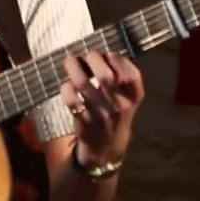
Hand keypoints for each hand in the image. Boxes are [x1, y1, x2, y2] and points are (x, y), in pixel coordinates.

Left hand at [59, 51, 144, 166]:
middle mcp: (119, 107)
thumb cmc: (116, 115)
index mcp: (134, 98)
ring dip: (74, 68)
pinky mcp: (83, 122)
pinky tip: (67, 84)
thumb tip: (104, 52)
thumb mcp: (128, 99)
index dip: (119, 60)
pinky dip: (66, 87)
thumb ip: (123, 78)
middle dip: (93, 59)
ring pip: (83, 84)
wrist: (106, 148)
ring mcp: (100, 115)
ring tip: (70, 61)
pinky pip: (70, 99)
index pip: (132, 76)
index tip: (109, 54)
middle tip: (88, 55)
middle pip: (105, 77)